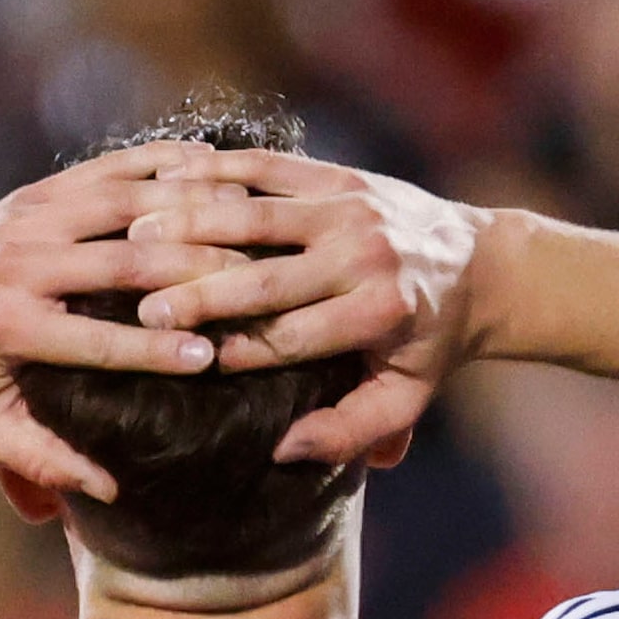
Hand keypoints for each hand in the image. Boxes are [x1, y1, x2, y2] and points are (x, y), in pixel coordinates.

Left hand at [0, 144, 248, 498]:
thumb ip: (42, 460)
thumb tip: (110, 489)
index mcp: (8, 325)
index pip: (96, 339)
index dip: (156, 349)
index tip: (211, 358)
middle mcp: (20, 263)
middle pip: (123, 263)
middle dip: (192, 272)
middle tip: (253, 281)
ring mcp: (31, 216)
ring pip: (124, 204)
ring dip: (188, 209)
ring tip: (247, 221)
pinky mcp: (41, 189)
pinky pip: (109, 168)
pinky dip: (161, 164)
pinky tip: (210, 165)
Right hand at [126, 153, 486, 465]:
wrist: (481, 264)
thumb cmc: (430, 343)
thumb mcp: (405, 398)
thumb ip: (349, 431)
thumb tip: (283, 450)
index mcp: (380, 314)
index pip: (291, 338)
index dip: (234, 351)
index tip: (181, 360)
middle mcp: (365, 256)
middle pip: (266, 279)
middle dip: (200, 294)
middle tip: (143, 309)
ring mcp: (351, 207)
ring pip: (258, 216)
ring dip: (194, 225)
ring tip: (137, 238)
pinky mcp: (340, 174)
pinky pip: (269, 169)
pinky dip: (217, 172)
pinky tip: (170, 179)